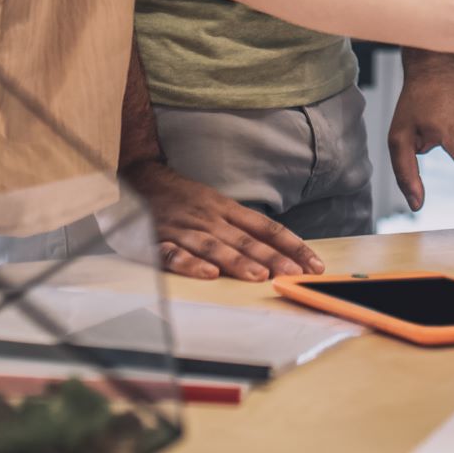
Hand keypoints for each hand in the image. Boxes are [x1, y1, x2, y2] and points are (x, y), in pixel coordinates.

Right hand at [122, 158, 324, 282]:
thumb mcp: (217, 204)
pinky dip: (190, 263)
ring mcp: (184, 229)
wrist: (140, 178)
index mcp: (226, 209)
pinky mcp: (158, 240)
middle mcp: (209, 218)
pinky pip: (174, 253)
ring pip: (214, 246)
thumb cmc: (184, 198)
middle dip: (272, 257)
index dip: (291, 245)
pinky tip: (207, 274)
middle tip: (295, 273)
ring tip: (259, 275)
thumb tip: (278, 248)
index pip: (266, 227)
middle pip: (245, 239)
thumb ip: (242, 226)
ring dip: (237, 260)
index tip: (313, 264)